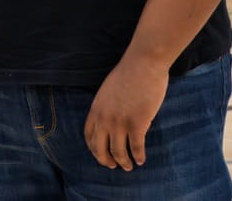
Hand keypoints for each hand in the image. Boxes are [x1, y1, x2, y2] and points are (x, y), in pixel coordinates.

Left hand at [83, 56, 168, 170]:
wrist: (142, 64)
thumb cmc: (128, 74)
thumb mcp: (108, 91)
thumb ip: (106, 106)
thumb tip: (111, 119)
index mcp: (95, 109)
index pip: (89, 136)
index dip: (94, 148)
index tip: (100, 154)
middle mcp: (104, 118)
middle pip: (99, 148)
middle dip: (105, 160)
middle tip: (113, 166)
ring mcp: (120, 122)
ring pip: (118, 152)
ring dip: (123, 162)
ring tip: (129, 167)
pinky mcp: (137, 124)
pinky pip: (136, 148)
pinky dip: (138, 156)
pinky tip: (141, 160)